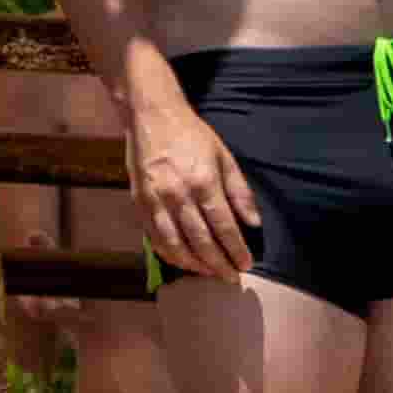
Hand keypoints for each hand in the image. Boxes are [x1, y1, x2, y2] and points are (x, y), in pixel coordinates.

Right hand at [125, 77, 261, 281]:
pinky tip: (183, 261)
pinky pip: (153, 236)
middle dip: (218, 263)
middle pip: (200, 240)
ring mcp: (155, 199)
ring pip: (175, 243)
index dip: (236, 249)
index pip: (223, 227)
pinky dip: (169, 253)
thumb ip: (240, 192)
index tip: (247, 264)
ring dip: (194, 264)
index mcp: (203, 182)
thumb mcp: (225, 157)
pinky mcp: (138, 201)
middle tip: (231, 277)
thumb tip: (254, 223)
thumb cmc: (192, 135)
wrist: (150, 115)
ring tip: (210, 273)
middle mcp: (177, 194)